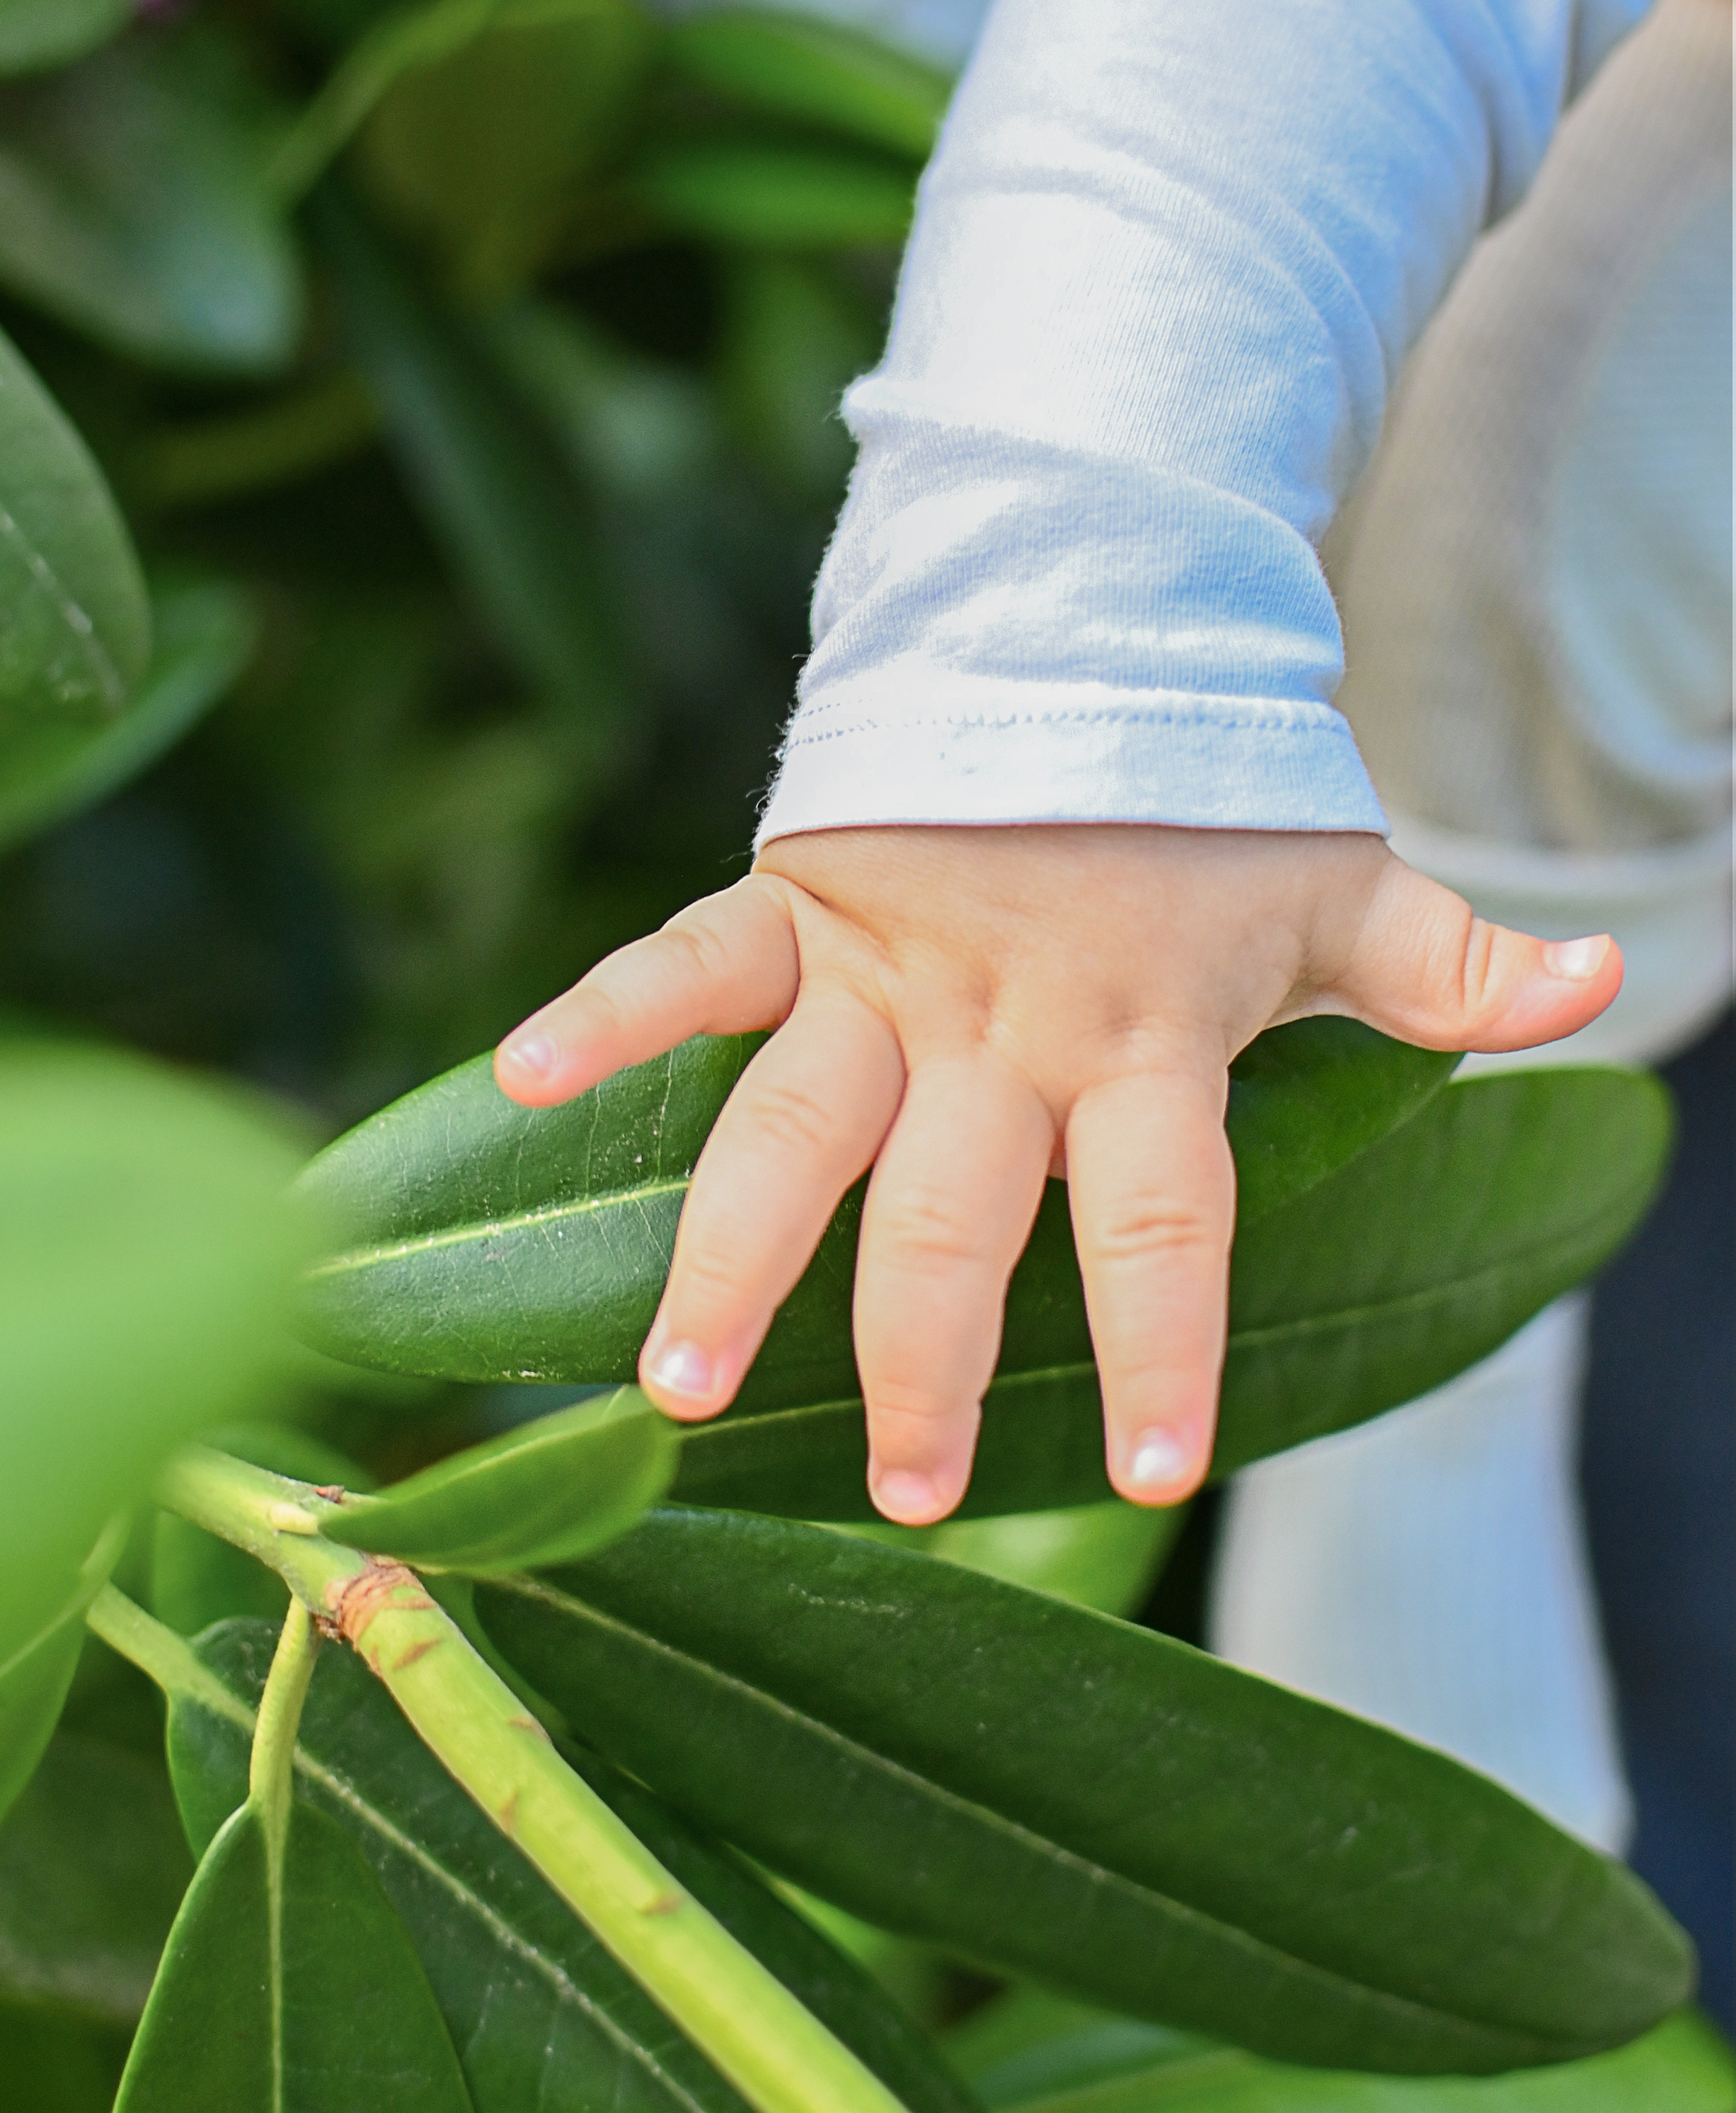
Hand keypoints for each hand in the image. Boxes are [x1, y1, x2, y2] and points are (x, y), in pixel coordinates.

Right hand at [495, 824, 1618, 1521]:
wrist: (1085, 621)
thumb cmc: (1213, 792)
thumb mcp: (1342, 882)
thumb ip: (1455, 960)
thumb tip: (1602, 976)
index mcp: (1143, 1034)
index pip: (1160, 1216)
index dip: (1158, 1345)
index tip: (1150, 1475)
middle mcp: (1003, 1020)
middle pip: (955, 1213)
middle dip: (918, 1357)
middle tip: (891, 1491)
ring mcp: (884, 965)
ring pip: (795, 1125)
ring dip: (728, 1251)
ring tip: (665, 1380)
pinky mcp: (798, 902)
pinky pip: (686, 963)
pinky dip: (602, 1013)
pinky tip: (509, 1082)